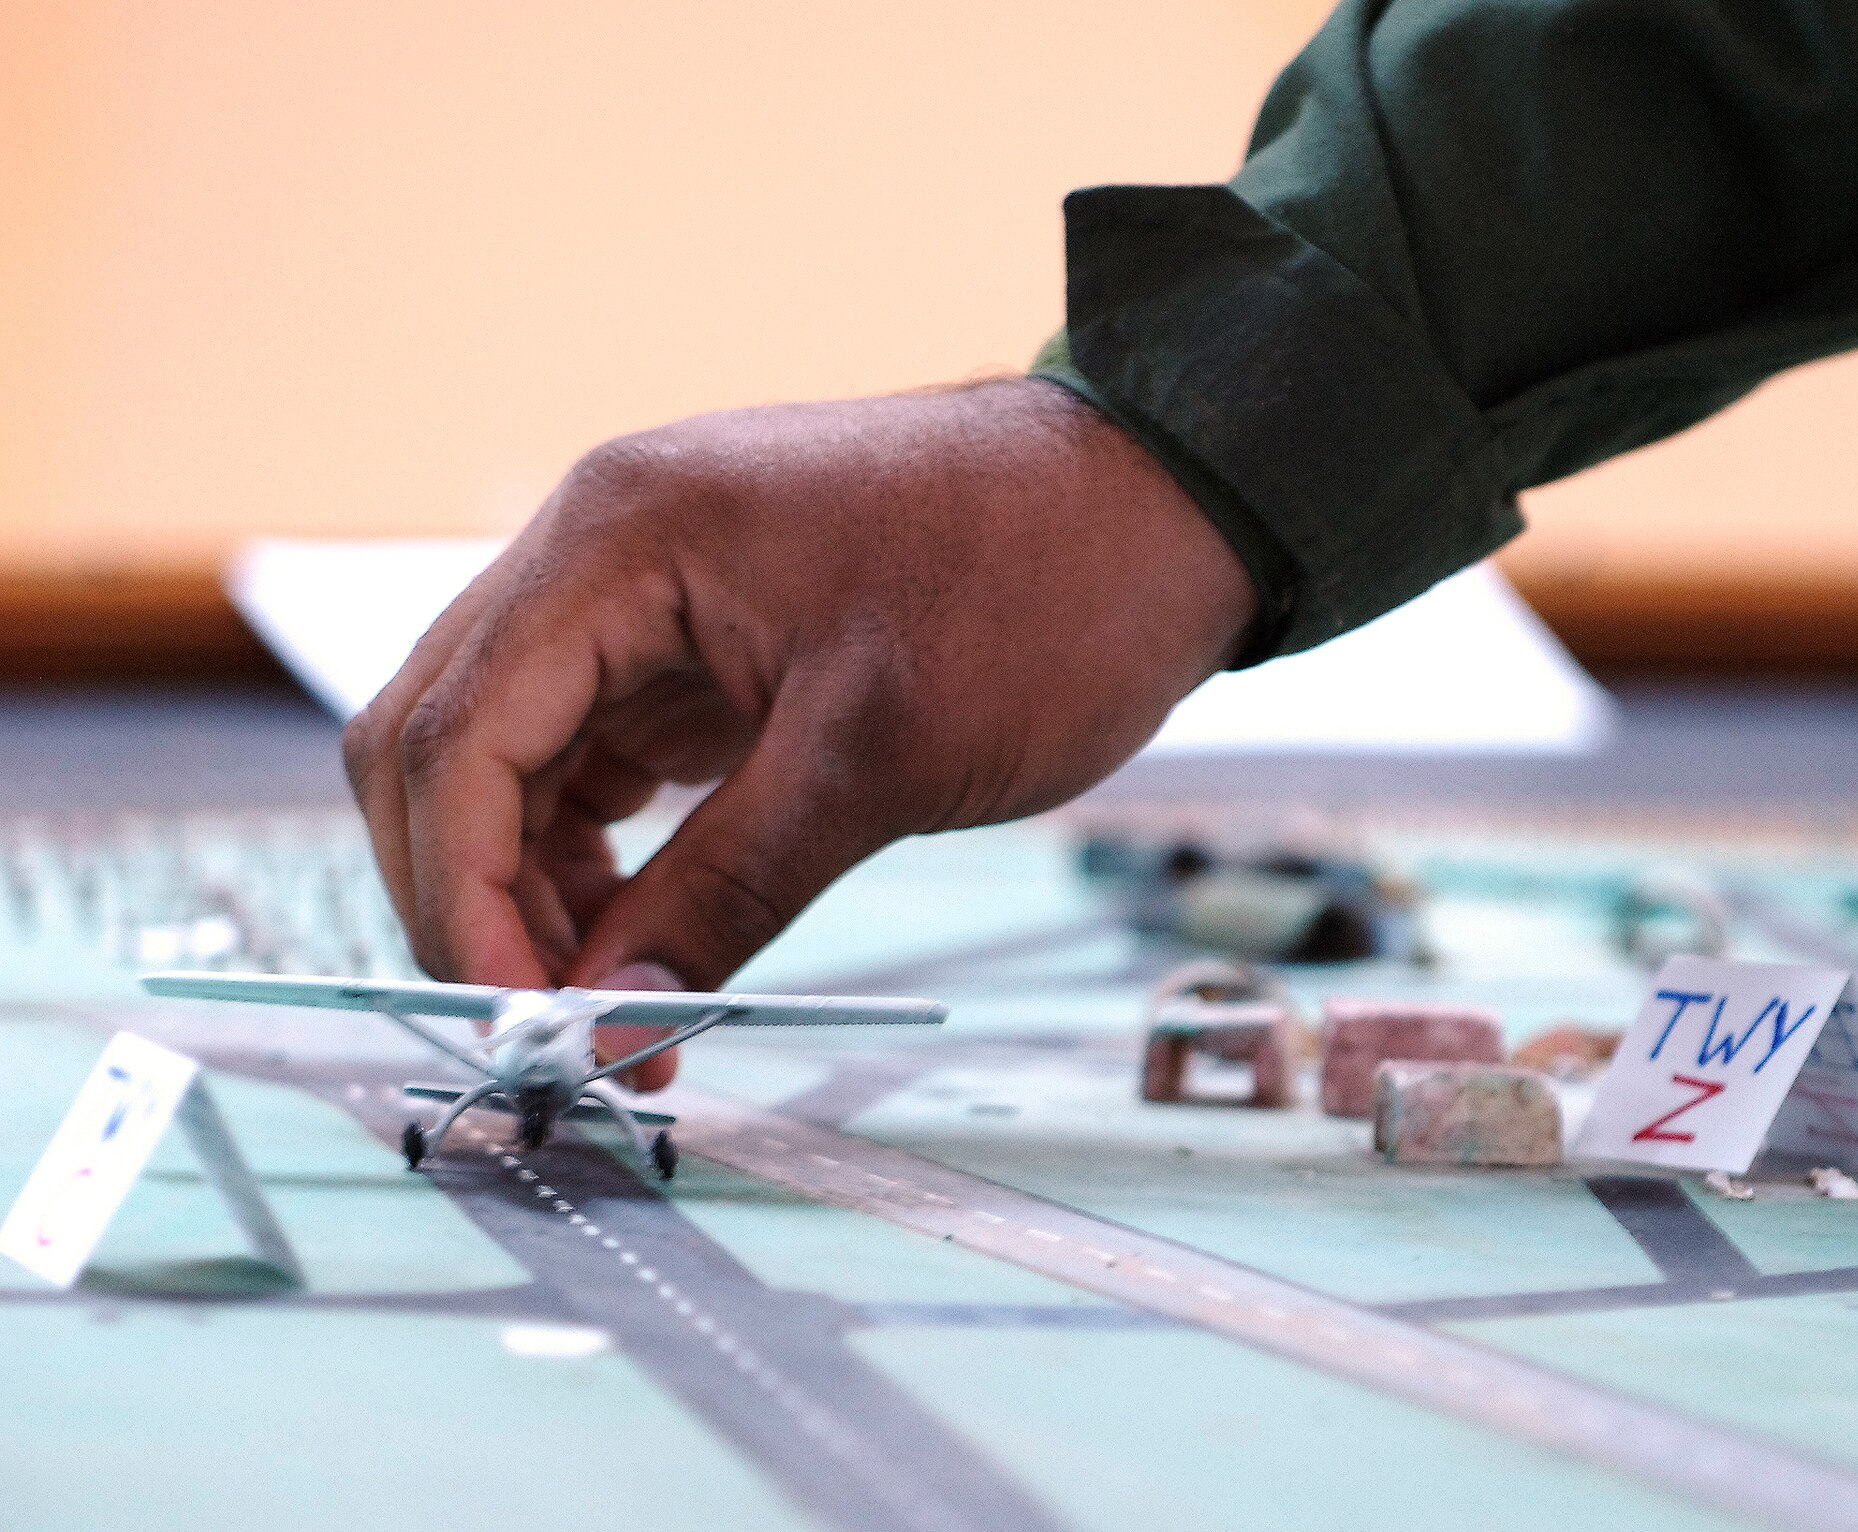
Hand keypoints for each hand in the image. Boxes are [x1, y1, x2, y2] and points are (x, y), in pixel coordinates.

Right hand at [343, 379, 1253, 1082]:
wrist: (1161, 506)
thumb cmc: (1041, 594)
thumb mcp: (876, 760)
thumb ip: (724, 896)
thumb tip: (612, 1026)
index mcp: (622, 537)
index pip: (454, 731)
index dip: (459, 894)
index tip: (521, 1020)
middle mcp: (603, 545)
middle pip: (444, 734)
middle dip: (470, 890)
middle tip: (549, 1025)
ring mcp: (645, 585)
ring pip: (509, 749)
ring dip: (526, 878)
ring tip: (608, 993)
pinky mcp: (696, 632)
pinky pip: (592, 746)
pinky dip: (590, 846)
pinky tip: (637, 926)